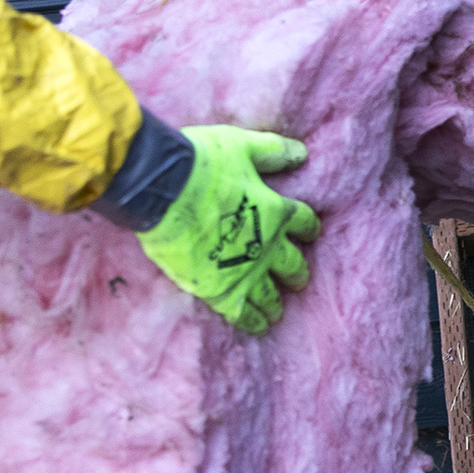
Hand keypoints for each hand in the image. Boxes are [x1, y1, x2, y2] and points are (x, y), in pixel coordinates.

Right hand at [135, 126, 318, 333]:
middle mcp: (268, 245)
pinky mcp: (220, 290)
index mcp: (277, 210)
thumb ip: (274, 151)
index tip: (308, 232)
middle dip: (297, 272)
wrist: (165, 190)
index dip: (307, 227)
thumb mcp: (243, 145)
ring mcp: (245, 271)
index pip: (304, 222)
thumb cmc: (202, 163)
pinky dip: (251, 320)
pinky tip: (258, 327)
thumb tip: (304, 154)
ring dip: (275, 302)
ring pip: (269, 293)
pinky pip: (242, 313)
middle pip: (293, 264)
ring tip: (277, 311)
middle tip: (298, 279)